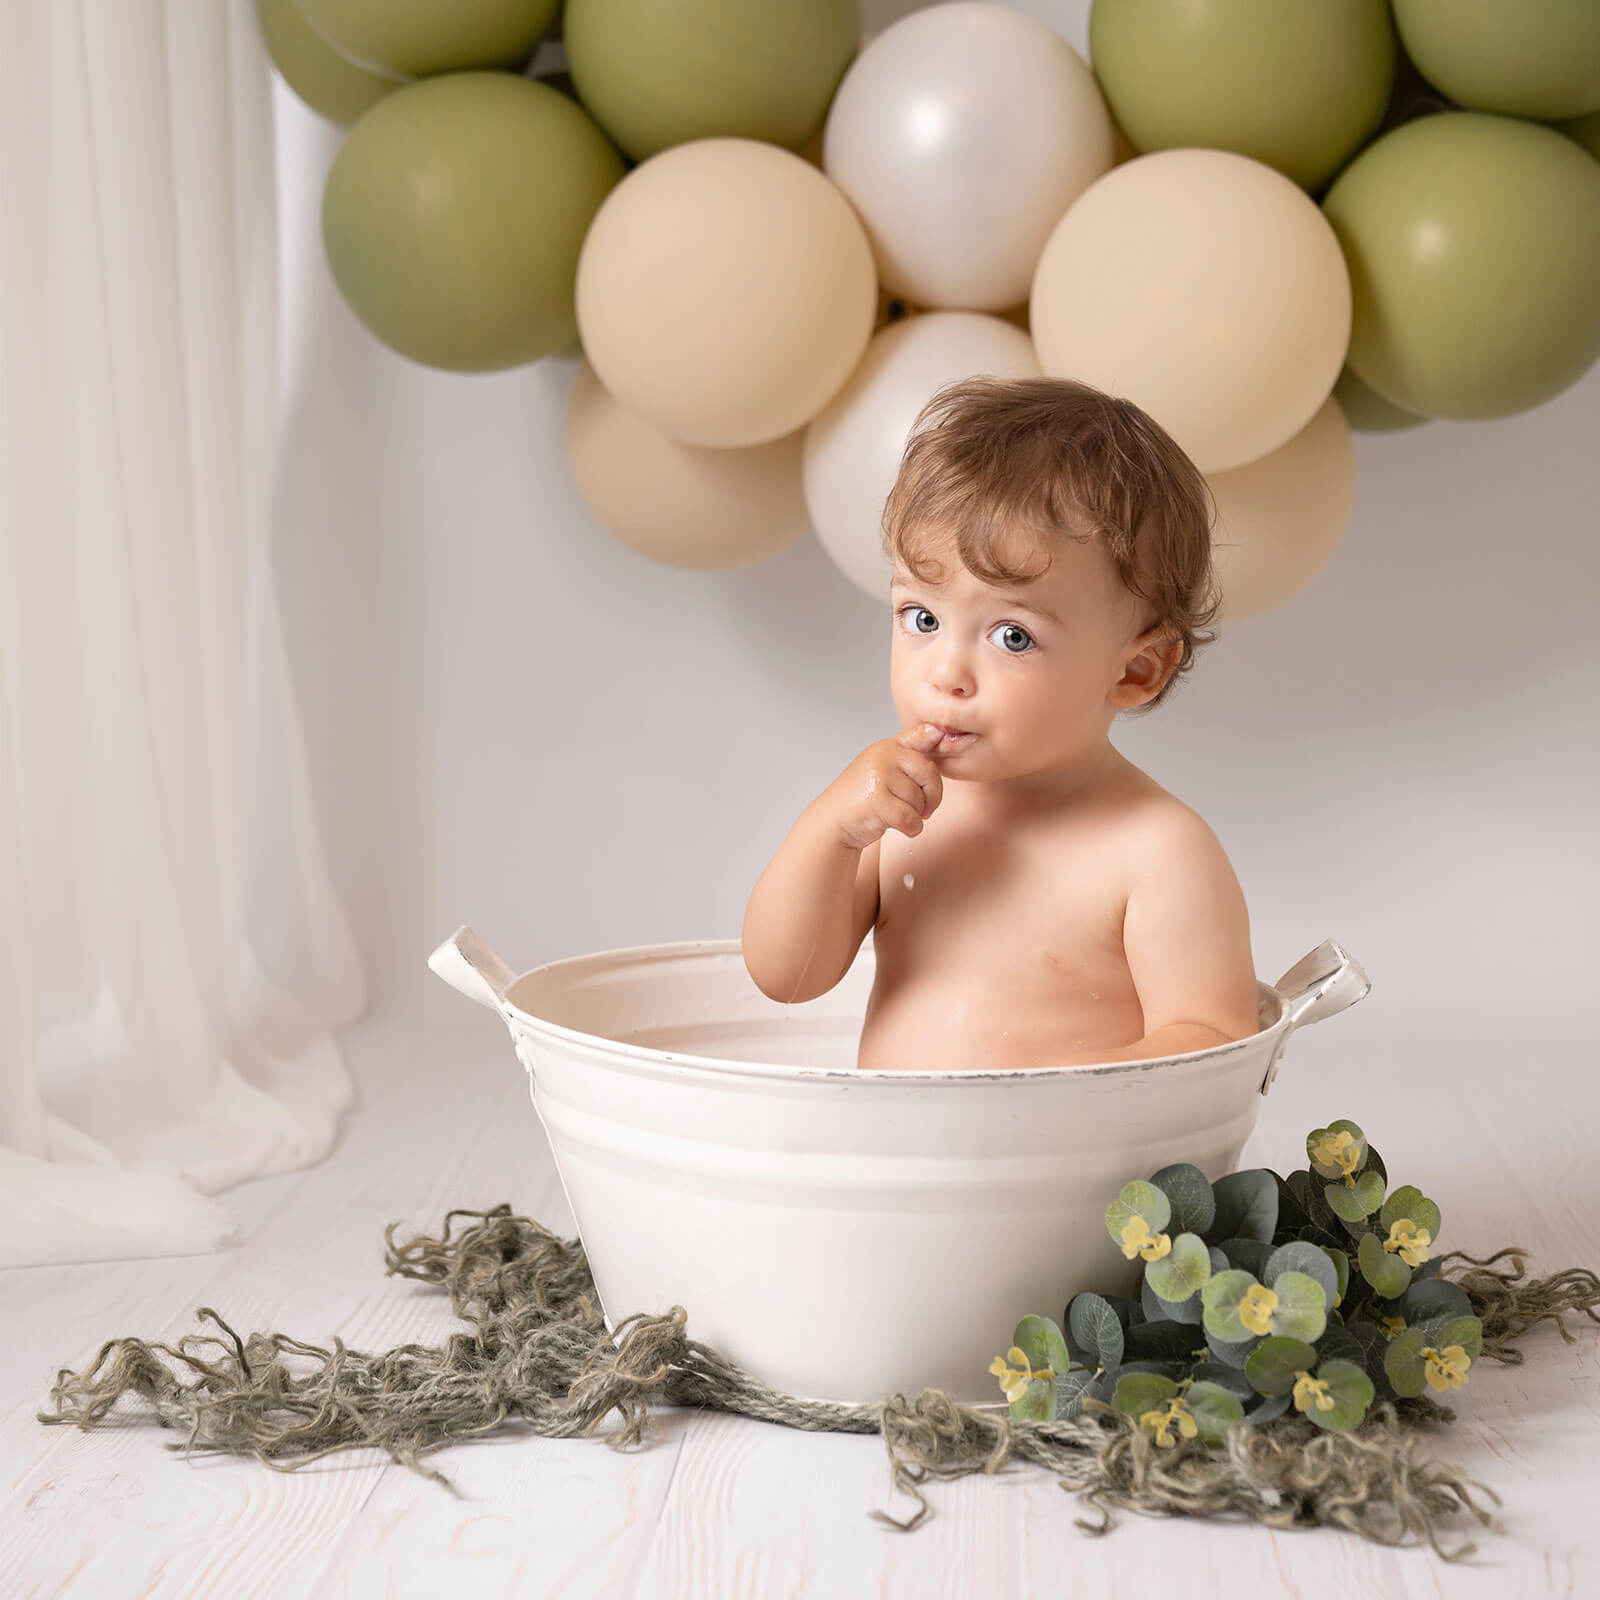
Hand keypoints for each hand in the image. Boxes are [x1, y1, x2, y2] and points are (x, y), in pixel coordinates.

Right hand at [816, 724, 946, 850]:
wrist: (832, 820)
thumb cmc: (862, 796)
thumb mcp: (883, 766)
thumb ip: (909, 752)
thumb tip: (938, 732)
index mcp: (887, 747)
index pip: (922, 734)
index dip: (938, 736)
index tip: (942, 737)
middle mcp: (882, 756)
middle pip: (929, 773)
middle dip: (932, 796)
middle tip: (924, 808)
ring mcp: (878, 777)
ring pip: (920, 800)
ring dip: (916, 816)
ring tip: (898, 815)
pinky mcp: (876, 801)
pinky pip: (911, 818)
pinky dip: (911, 829)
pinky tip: (900, 827)